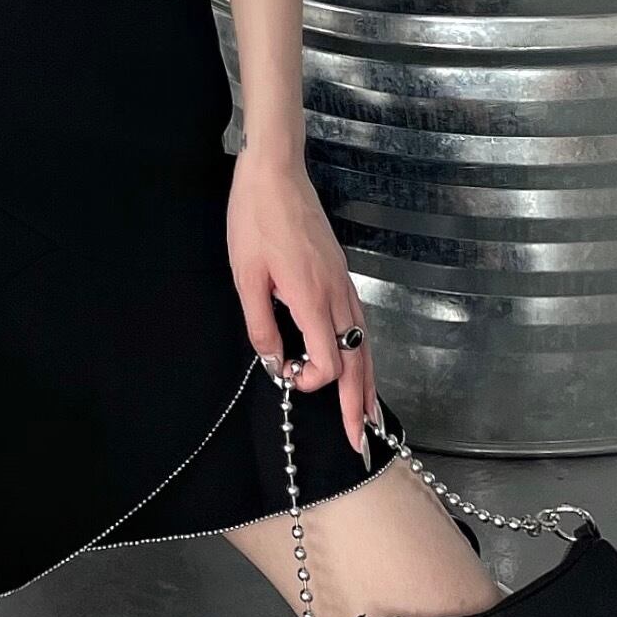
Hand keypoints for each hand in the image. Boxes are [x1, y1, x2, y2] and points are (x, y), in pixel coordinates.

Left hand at [226, 151, 377, 456]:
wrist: (275, 172)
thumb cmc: (253, 220)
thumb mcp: (245, 275)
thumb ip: (261, 324)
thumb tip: (275, 362)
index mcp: (311, 296)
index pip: (328, 359)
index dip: (312, 380)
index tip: (289, 376)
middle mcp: (337, 293)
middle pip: (358, 359)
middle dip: (361, 404)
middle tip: (363, 444)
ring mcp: (343, 282)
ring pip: (365, 343)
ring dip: (369, 383)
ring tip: (371, 418)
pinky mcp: (341, 273)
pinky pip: (359, 323)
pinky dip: (364, 353)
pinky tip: (360, 364)